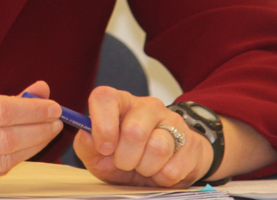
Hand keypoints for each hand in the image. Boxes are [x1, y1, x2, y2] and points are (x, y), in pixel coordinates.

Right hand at [0, 80, 62, 192]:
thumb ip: (2, 97)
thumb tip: (40, 91)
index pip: (0, 112)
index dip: (31, 110)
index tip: (51, 105)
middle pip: (6, 138)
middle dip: (37, 129)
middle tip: (55, 120)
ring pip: (3, 160)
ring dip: (32, 147)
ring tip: (46, 133)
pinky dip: (13, 160)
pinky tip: (24, 149)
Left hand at [72, 88, 212, 188]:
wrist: (164, 169)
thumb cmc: (126, 157)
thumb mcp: (99, 156)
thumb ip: (87, 145)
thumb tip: (86, 134)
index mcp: (121, 102)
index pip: (105, 97)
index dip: (102, 125)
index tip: (104, 148)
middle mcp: (147, 106)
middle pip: (134, 130)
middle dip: (125, 158)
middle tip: (124, 164)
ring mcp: (172, 121)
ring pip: (157, 148)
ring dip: (145, 169)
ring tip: (143, 167)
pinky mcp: (190, 142)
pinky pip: (173, 168)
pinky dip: (162, 178)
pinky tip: (160, 172)